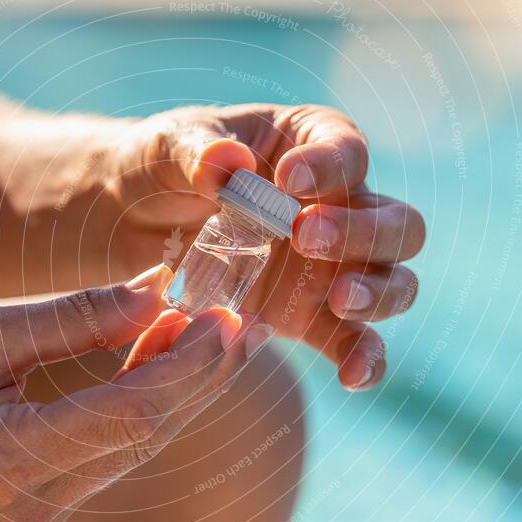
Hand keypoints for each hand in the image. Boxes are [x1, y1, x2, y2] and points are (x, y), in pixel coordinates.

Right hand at [0, 265, 267, 521]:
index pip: (132, 413)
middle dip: (202, 372)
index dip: (189, 363)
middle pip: (149, 432)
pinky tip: (161, 355)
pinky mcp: (46, 508)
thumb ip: (75, 317)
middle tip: (241, 317)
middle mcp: (33, 505)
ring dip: (179, 384)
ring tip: (210, 326)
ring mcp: (42, 517)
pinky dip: (145, 402)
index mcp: (7, 459)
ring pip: (139, 443)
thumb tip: (157, 291)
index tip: (225, 316)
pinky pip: (115, 451)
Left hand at [109, 103, 424, 389]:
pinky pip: (351, 340)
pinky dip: (362, 358)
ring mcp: (326, 265)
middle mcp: (333, 205)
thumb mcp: (165, 148)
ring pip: (391, 281)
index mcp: (308, 144)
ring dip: (379, 293)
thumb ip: (196, 152)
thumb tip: (229, 162)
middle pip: (395, 222)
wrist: (127, 223)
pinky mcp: (305, 315)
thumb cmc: (156, 168)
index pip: (346, 149)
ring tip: (339, 298)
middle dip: (364, 232)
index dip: (330, 165)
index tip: (287, 180)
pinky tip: (352, 377)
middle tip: (306, 237)